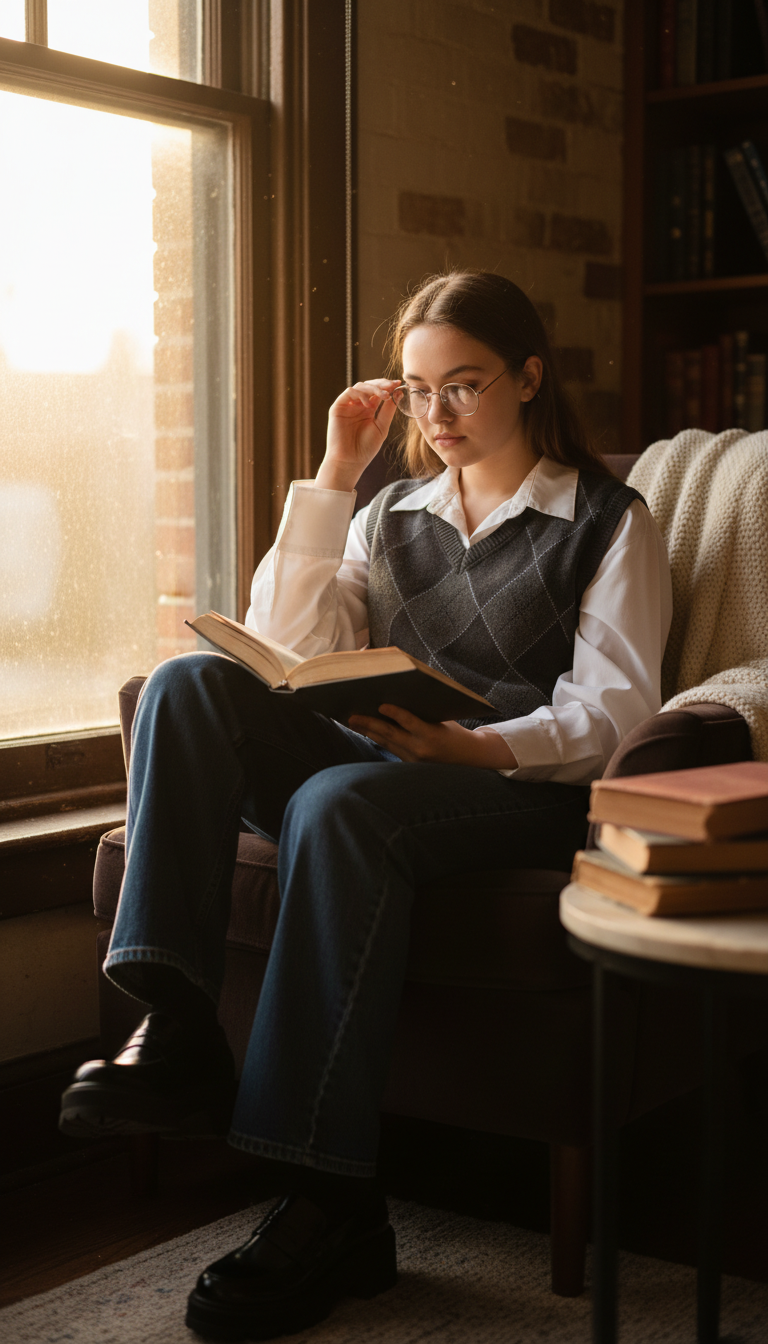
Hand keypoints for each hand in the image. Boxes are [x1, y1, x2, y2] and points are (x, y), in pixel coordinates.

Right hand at [315, 379, 401, 492]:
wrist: (349, 461)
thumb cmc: (365, 448)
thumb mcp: (381, 427)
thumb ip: (388, 410)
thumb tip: (399, 393)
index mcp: (369, 409)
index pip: (379, 392)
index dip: (388, 386)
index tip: (399, 384)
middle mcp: (358, 405)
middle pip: (370, 386)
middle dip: (382, 384)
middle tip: (392, 385)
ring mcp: (347, 405)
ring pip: (360, 387)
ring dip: (373, 388)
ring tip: (384, 395)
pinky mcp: (337, 408)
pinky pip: (348, 393)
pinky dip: (360, 393)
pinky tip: (368, 403)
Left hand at [348, 705, 517, 767]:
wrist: (469, 758)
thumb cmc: (455, 732)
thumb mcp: (442, 719)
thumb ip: (422, 714)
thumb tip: (396, 698)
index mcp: (431, 735)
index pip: (409, 722)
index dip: (394, 713)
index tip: (380, 705)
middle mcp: (421, 749)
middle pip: (390, 735)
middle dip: (369, 724)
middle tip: (352, 716)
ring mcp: (414, 760)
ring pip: (386, 743)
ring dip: (369, 732)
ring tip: (354, 722)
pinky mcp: (411, 765)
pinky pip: (391, 749)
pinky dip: (379, 739)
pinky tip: (368, 731)